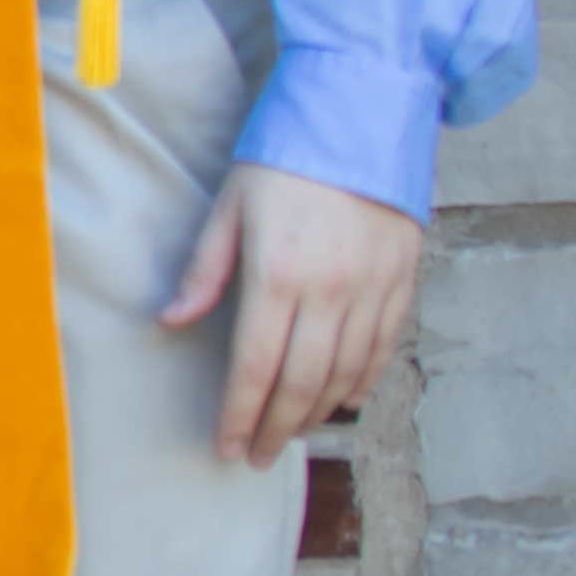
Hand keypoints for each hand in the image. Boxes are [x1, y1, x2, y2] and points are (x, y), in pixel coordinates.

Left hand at [160, 162, 417, 461]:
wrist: (363, 118)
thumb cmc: (282, 160)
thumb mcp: (229, 206)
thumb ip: (204, 270)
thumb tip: (171, 321)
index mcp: (280, 273)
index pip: (257, 365)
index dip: (239, 413)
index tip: (225, 445)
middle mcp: (332, 290)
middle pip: (303, 381)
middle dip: (276, 427)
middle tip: (255, 456)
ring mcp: (375, 288)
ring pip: (347, 372)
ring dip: (317, 412)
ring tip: (289, 434)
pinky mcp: (404, 281)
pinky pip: (384, 347)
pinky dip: (362, 381)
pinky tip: (341, 401)